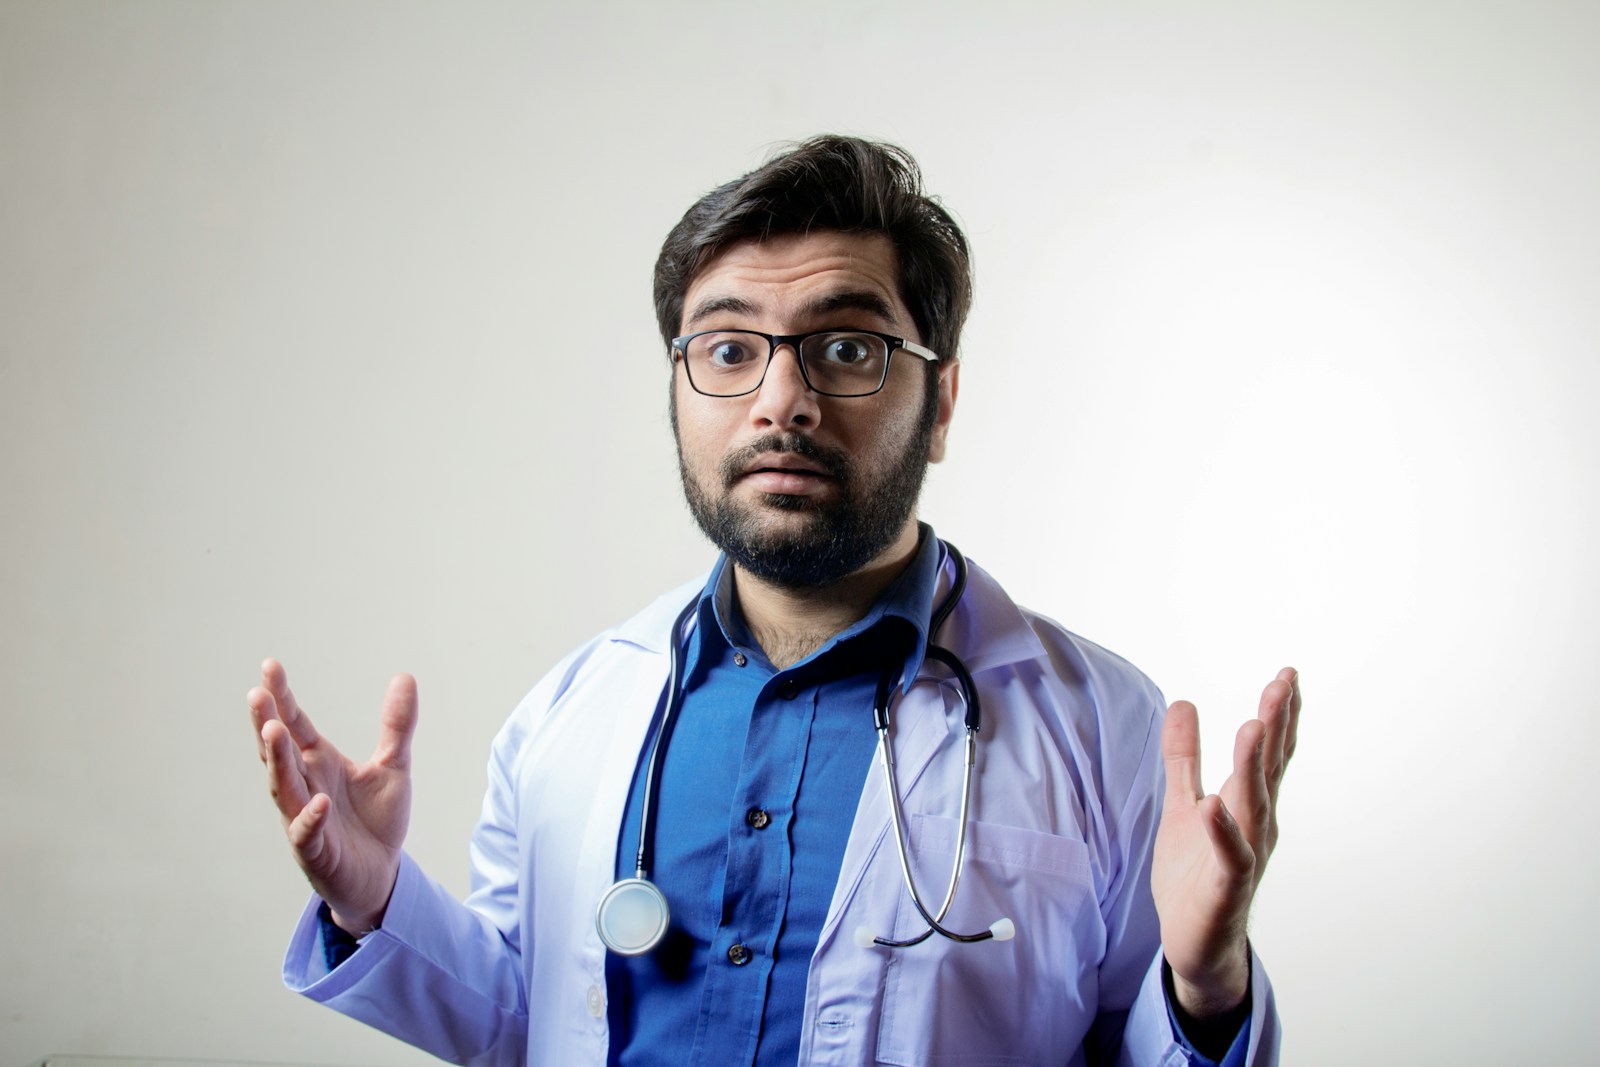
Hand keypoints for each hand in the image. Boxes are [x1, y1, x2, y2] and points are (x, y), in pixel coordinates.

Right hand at [248, 658, 417, 934]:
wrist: (381, 875)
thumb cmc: (375, 820)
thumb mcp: (393, 767)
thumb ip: (397, 726)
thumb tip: (405, 676)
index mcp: (318, 763)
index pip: (295, 724)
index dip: (282, 697)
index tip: (269, 666)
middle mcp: (305, 786)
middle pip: (279, 752)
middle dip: (267, 724)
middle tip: (257, 695)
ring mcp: (304, 818)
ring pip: (285, 788)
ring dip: (278, 762)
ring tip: (273, 731)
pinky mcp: (315, 851)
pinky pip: (307, 833)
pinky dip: (311, 817)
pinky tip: (319, 801)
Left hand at [1151, 667, 1300, 1017]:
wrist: (1195, 943)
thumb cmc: (1195, 875)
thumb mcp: (1181, 805)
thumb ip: (1184, 758)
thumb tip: (1183, 704)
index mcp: (1248, 805)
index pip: (1268, 753)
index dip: (1278, 715)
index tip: (1287, 675)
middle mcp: (1256, 827)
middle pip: (1269, 770)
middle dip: (1277, 726)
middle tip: (1284, 683)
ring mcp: (1245, 857)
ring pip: (1253, 806)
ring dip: (1254, 767)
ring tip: (1253, 726)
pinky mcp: (1226, 889)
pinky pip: (1230, 857)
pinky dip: (1223, 831)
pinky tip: (1215, 803)